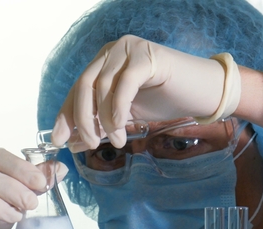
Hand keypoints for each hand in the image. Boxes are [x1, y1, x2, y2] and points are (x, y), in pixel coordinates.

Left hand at [51, 34, 228, 150]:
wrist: (202, 93)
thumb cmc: (165, 100)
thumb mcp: (125, 116)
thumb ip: (100, 124)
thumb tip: (72, 142)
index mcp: (104, 62)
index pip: (78, 88)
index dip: (67, 115)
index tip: (60, 140)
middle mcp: (113, 51)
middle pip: (85, 85)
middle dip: (83, 119)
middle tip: (89, 144)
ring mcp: (129, 50)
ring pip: (102, 85)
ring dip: (104, 119)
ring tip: (117, 141)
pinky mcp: (146, 56)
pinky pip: (124, 83)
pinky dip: (118, 108)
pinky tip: (121, 128)